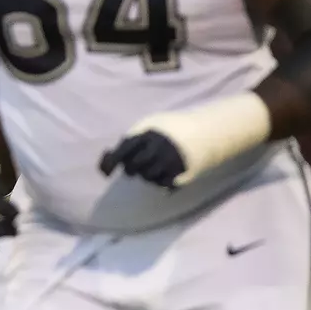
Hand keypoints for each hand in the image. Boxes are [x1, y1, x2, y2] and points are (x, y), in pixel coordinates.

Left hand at [99, 94, 271, 188]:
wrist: (204, 131)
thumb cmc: (170, 128)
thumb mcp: (150, 125)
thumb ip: (131, 138)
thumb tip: (108, 156)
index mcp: (147, 133)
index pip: (122, 151)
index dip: (110, 163)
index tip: (106, 173)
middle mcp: (157, 148)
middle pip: (133, 168)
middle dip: (132, 168)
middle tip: (138, 163)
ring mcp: (170, 162)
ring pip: (147, 178)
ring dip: (146, 174)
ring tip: (154, 165)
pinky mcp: (181, 173)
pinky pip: (162, 184)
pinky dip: (160, 180)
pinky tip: (165, 171)